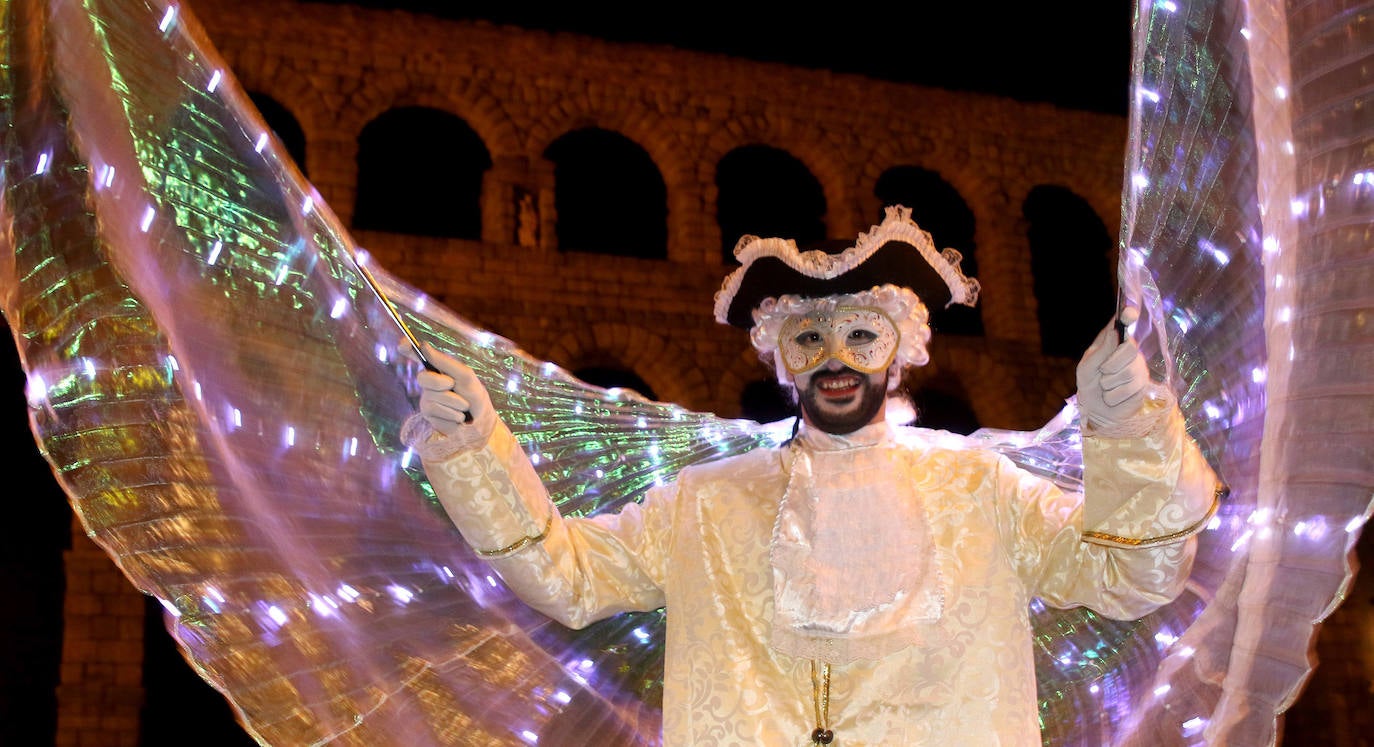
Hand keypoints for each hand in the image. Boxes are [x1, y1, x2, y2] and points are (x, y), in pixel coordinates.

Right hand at [417, 344, 494, 436]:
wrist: (480, 420)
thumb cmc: (474, 395)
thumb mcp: (465, 375)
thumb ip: (444, 362)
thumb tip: (423, 345)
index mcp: (438, 369)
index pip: (418, 356)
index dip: (408, 348)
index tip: (402, 344)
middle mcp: (429, 382)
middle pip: (423, 378)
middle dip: (440, 382)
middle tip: (453, 385)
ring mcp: (426, 398)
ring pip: (433, 397)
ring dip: (454, 402)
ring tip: (463, 406)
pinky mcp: (427, 414)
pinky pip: (435, 410)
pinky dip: (452, 413)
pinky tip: (458, 416)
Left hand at [1076, 308, 1151, 430]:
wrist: (1095, 410)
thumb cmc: (1089, 384)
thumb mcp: (1086, 368)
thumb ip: (1100, 352)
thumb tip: (1114, 331)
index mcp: (1114, 343)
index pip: (1125, 325)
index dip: (1129, 315)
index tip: (1128, 313)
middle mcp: (1130, 352)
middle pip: (1130, 349)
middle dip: (1111, 364)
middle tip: (1103, 372)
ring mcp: (1138, 369)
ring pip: (1128, 372)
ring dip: (1109, 384)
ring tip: (1105, 387)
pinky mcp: (1143, 386)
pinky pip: (1129, 389)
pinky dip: (1114, 396)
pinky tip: (1112, 396)